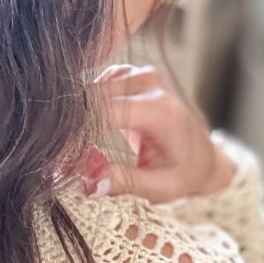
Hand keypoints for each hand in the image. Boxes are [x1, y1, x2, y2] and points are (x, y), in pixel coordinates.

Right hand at [75, 64, 234, 202]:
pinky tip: (89, 130)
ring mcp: (138, 75)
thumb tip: (86, 181)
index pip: (102, 112)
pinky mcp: (128, 74)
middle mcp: (148, 85)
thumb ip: (123, 182)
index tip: (60, 159)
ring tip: (78, 150)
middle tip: (63, 161)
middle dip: (72, 130)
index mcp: (159, 111)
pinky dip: (86, 109)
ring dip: (77, 119)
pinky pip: (94, 87)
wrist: (202, 155)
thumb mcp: (160, 188)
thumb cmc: (184, 173)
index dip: (75, 135)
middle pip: (91, 98)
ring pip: (89, 91)